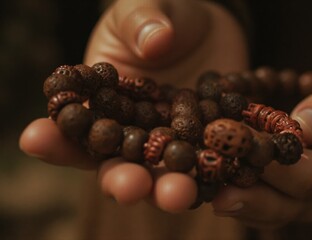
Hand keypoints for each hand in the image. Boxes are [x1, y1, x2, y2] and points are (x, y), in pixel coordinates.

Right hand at [19, 0, 247, 212]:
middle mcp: (134, 131)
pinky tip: (218, 182)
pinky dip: (213, 175)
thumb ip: (142, 23)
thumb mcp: (143, 11)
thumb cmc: (164, 17)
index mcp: (104, 103)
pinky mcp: (205, 142)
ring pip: (166, 173)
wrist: (209, 28)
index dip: (56, 137)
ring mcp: (170, 140)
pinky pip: (209, 162)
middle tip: (127, 186)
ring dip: (168, 189)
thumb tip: (155, 43)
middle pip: (121, 164)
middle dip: (121, 179)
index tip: (35, 138)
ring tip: (177, 194)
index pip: (77, 126)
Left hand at [212, 71, 311, 228]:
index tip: (245, 147)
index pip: (310, 177)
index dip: (277, 166)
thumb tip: (306, 125)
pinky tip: (204, 182)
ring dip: (230, 199)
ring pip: (261, 211)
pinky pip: (251, 203)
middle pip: (281, 205)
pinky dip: (226, 193)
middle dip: (246, 196)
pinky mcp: (276, 195)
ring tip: (201, 189)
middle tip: (214, 189)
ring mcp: (296, 200)